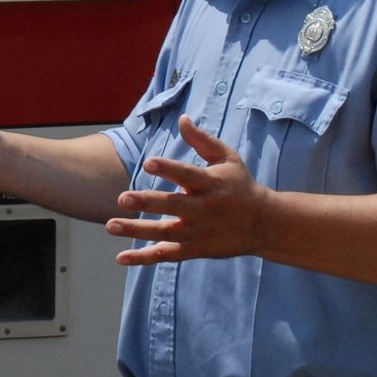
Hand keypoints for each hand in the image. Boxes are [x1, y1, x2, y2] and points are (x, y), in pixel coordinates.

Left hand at [106, 115, 270, 263]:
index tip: (148, 162)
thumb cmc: (241, 185)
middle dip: (147, 203)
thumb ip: (202, 140)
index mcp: (212, 184)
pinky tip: (120, 257)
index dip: (169, 169)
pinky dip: (144, 258)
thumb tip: (182, 118)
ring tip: (111, 225)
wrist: (265, 224)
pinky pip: (167, 255)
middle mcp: (204, 209)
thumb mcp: (228, 158)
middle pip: (173, 206)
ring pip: (165, 233)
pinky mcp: (196, 249)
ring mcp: (199, 232)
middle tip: (122, 198)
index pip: (188, 175)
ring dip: (137, 230)